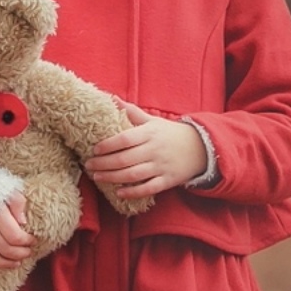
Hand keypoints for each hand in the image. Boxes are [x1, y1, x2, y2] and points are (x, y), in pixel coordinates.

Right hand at [0, 190, 32, 278]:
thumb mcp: (6, 188)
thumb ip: (17, 202)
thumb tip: (23, 223)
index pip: (14, 235)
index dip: (26, 241)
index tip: (32, 240)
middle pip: (4, 248)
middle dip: (18, 254)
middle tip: (26, 253)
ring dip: (3, 264)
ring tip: (15, 264)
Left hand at [85, 103, 206, 199]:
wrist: (201, 148)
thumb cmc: (170, 134)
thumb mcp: (153, 121)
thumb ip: (132, 112)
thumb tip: (111, 98)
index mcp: (149, 134)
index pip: (124, 139)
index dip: (108, 145)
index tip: (94, 149)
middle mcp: (154, 150)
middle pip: (124, 159)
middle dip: (104, 163)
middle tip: (89, 165)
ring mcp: (161, 166)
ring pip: (133, 175)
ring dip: (112, 177)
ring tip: (97, 177)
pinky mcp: (167, 181)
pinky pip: (148, 188)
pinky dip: (133, 192)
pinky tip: (119, 193)